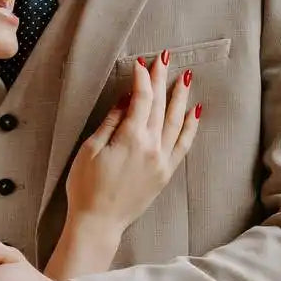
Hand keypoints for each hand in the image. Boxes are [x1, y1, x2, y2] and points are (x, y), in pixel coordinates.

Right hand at [65, 51, 200, 232]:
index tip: (141, 63)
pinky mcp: (165, 173)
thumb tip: (125, 99)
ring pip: (176, 121)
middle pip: (160, 105)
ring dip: (180, 97)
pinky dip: (190, 127)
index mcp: (131, 138)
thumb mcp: (90, 149)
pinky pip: (183, 145)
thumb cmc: (85, 187)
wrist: (98, 223)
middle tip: (164, 58)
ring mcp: (162, 161)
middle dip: (162, 79)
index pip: (142, 99)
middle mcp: (151, 147)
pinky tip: (194, 112)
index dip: (142, 78)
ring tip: (185, 77)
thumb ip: (111, 121)